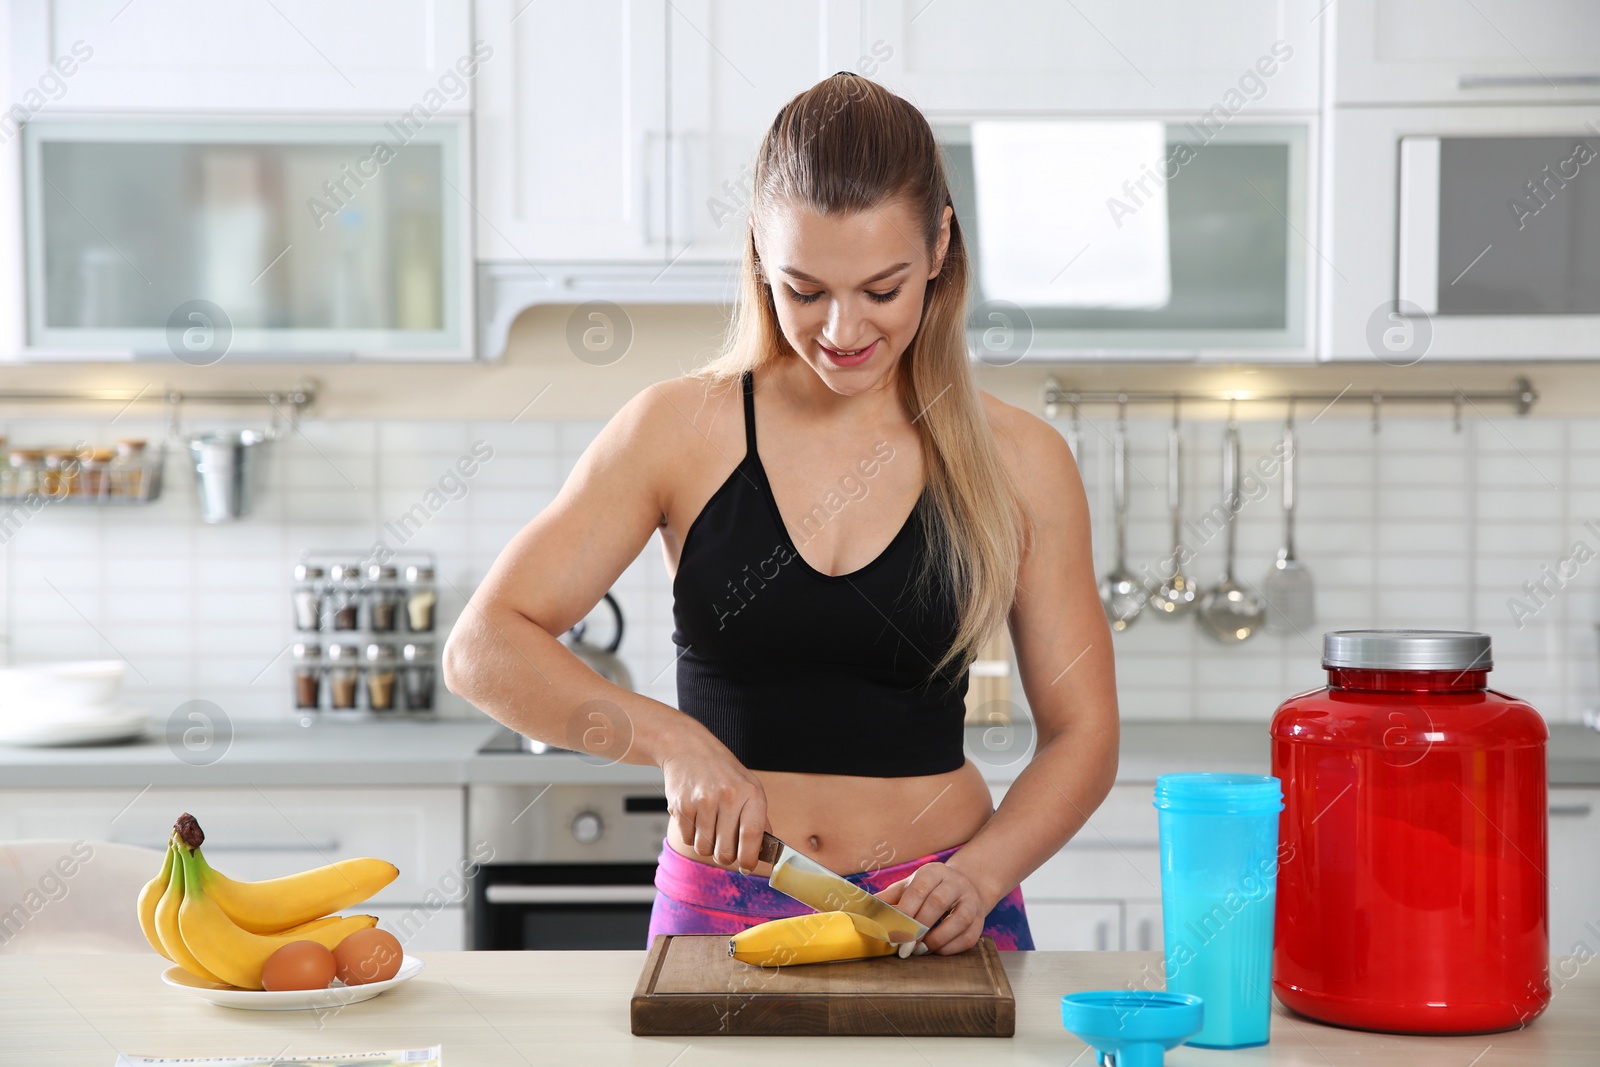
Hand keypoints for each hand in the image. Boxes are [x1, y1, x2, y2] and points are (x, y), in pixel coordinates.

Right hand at [659, 734, 769, 873]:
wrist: (687, 748)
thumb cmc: (722, 772)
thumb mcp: (749, 787)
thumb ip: (759, 819)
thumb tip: (765, 852)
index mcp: (751, 793)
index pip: (752, 837)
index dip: (749, 859)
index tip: (746, 866)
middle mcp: (728, 797)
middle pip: (725, 852)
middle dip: (725, 856)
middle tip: (724, 847)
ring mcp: (703, 801)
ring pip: (704, 849)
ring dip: (706, 845)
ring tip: (708, 824)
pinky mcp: (681, 806)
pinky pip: (687, 840)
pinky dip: (691, 835)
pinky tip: (695, 817)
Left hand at [876, 861, 988, 954]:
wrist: (965, 886)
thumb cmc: (929, 889)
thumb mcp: (909, 886)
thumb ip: (889, 898)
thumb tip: (864, 910)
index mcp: (933, 872)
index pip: (918, 890)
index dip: (905, 913)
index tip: (893, 933)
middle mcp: (954, 883)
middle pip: (937, 903)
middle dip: (919, 928)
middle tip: (904, 948)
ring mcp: (970, 900)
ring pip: (959, 919)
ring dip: (938, 938)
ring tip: (921, 950)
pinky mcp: (980, 919)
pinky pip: (969, 936)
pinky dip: (952, 947)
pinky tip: (936, 951)